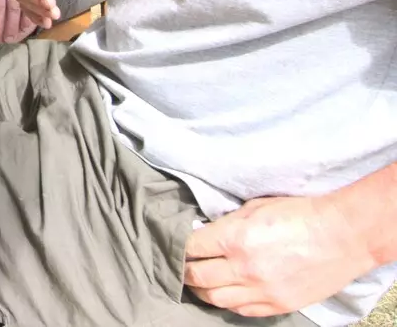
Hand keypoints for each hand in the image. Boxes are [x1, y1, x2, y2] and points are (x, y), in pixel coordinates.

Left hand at [184, 196, 375, 316]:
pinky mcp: (279, 304)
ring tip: (198, 283)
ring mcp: (262, 290)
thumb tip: (206, 232)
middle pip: (197, 277)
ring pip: (216, 299)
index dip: (179, 247)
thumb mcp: (255, 208)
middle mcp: (244, 267)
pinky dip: (228, 303)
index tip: (175, 246)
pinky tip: (224, 294)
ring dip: (202, 291)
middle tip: (181, 266)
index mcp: (235, 238)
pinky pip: (242, 310)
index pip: (191, 248)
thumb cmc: (301, 214)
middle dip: (184, 271)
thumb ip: (227, 223)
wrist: (343, 236)